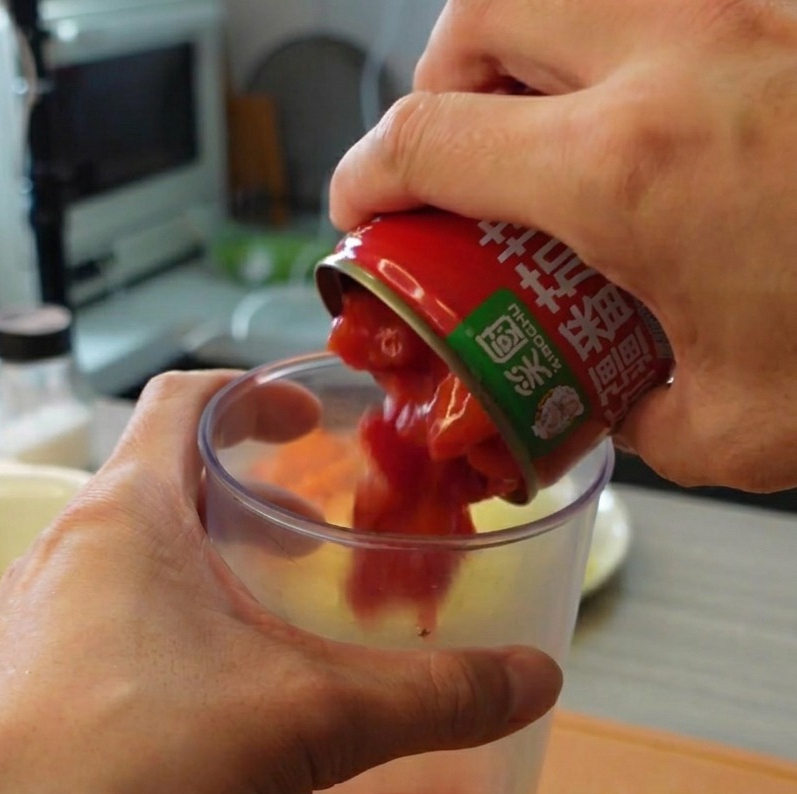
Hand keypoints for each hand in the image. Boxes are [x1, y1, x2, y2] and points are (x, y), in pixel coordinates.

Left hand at [0, 370, 560, 793]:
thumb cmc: (122, 771)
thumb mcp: (299, 725)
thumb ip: (425, 697)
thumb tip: (541, 677)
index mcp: (125, 514)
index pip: (187, 399)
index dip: (260, 394)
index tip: (324, 425)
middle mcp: (73, 555)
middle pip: (173, 487)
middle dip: (259, 504)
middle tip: (336, 541)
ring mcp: (45, 632)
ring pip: (149, 572)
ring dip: (224, 584)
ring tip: (301, 630)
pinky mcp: (39, 704)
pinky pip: (127, 644)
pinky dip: (191, 649)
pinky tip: (243, 714)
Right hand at [329, 0, 796, 492]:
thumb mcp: (738, 429)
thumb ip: (643, 418)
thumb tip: (619, 404)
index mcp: (630, 172)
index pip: (434, 136)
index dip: (369, 173)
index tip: (363, 210)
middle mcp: (676, 58)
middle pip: (482, 10)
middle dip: (439, 78)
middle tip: (458, 151)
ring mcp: (748, 10)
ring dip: (526, 36)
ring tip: (542, 115)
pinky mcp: (793, 14)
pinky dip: (622, 35)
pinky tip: (649, 104)